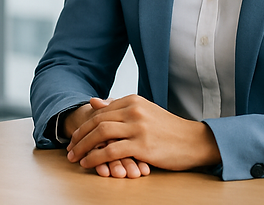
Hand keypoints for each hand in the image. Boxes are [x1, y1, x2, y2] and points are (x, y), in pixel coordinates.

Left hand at [65, 95, 219, 172]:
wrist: (194, 141)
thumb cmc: (169, 129)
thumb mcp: (144, 112)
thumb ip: (119, 107)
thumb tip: (94, 101)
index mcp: (133, 100)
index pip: (100, 111)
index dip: (85, 125)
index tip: (75, 137)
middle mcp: (134, 110)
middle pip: (97, 121)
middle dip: (80, 135)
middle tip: (69, 148)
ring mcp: (138, 127)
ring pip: (100, 134)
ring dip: (83, 146)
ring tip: (74, 157)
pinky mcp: (142, 145)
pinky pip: (111, 150)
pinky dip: (96, 157)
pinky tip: (88, 163)